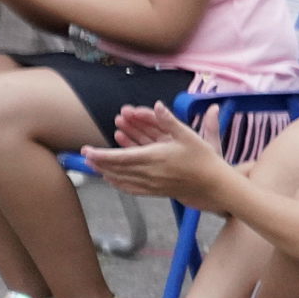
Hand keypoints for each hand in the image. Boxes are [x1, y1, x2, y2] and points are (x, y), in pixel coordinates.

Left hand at [78, 103, 231, 202]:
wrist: (214, 184)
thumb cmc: (203, 159)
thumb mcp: (189, 135)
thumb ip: (170, 121)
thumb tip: (157, 105)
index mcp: (155, 157)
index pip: (120, 157)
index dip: (101, 154)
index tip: (87, 150)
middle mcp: (150, 173)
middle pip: (117, 169)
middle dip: (99, 162)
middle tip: (85, 156)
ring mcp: (152, 184)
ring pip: (122, 179)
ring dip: (105, 172)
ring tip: (92, 165)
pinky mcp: (156, 192)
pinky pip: (132, 189)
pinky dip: (118, 184)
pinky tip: (111, 180)